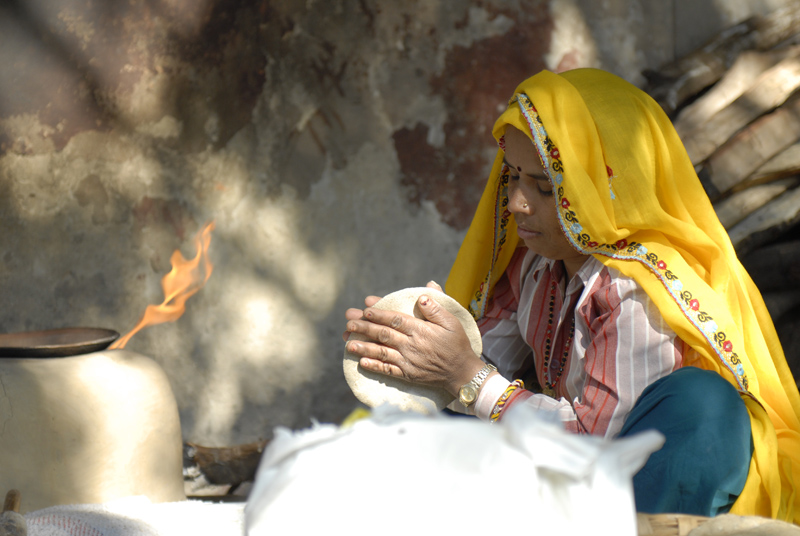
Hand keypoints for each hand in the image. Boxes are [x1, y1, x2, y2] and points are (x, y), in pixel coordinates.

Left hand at [344, 286, 484, 396]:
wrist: (462, 372)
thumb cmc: (457, 344)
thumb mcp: (452, 322)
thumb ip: (436, 308)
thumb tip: (422, 295)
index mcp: (421, 330)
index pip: (396, 320)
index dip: (380, 314)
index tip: (366, 309)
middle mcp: (411, 345)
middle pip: (384, 334)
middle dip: (365, 328)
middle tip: (349, 323)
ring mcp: (408, 361)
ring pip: (382, 352)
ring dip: (364, 347)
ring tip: (348, 343)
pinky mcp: (407, 375)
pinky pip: (388, 370)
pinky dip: (375, 366)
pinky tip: (362, 362)